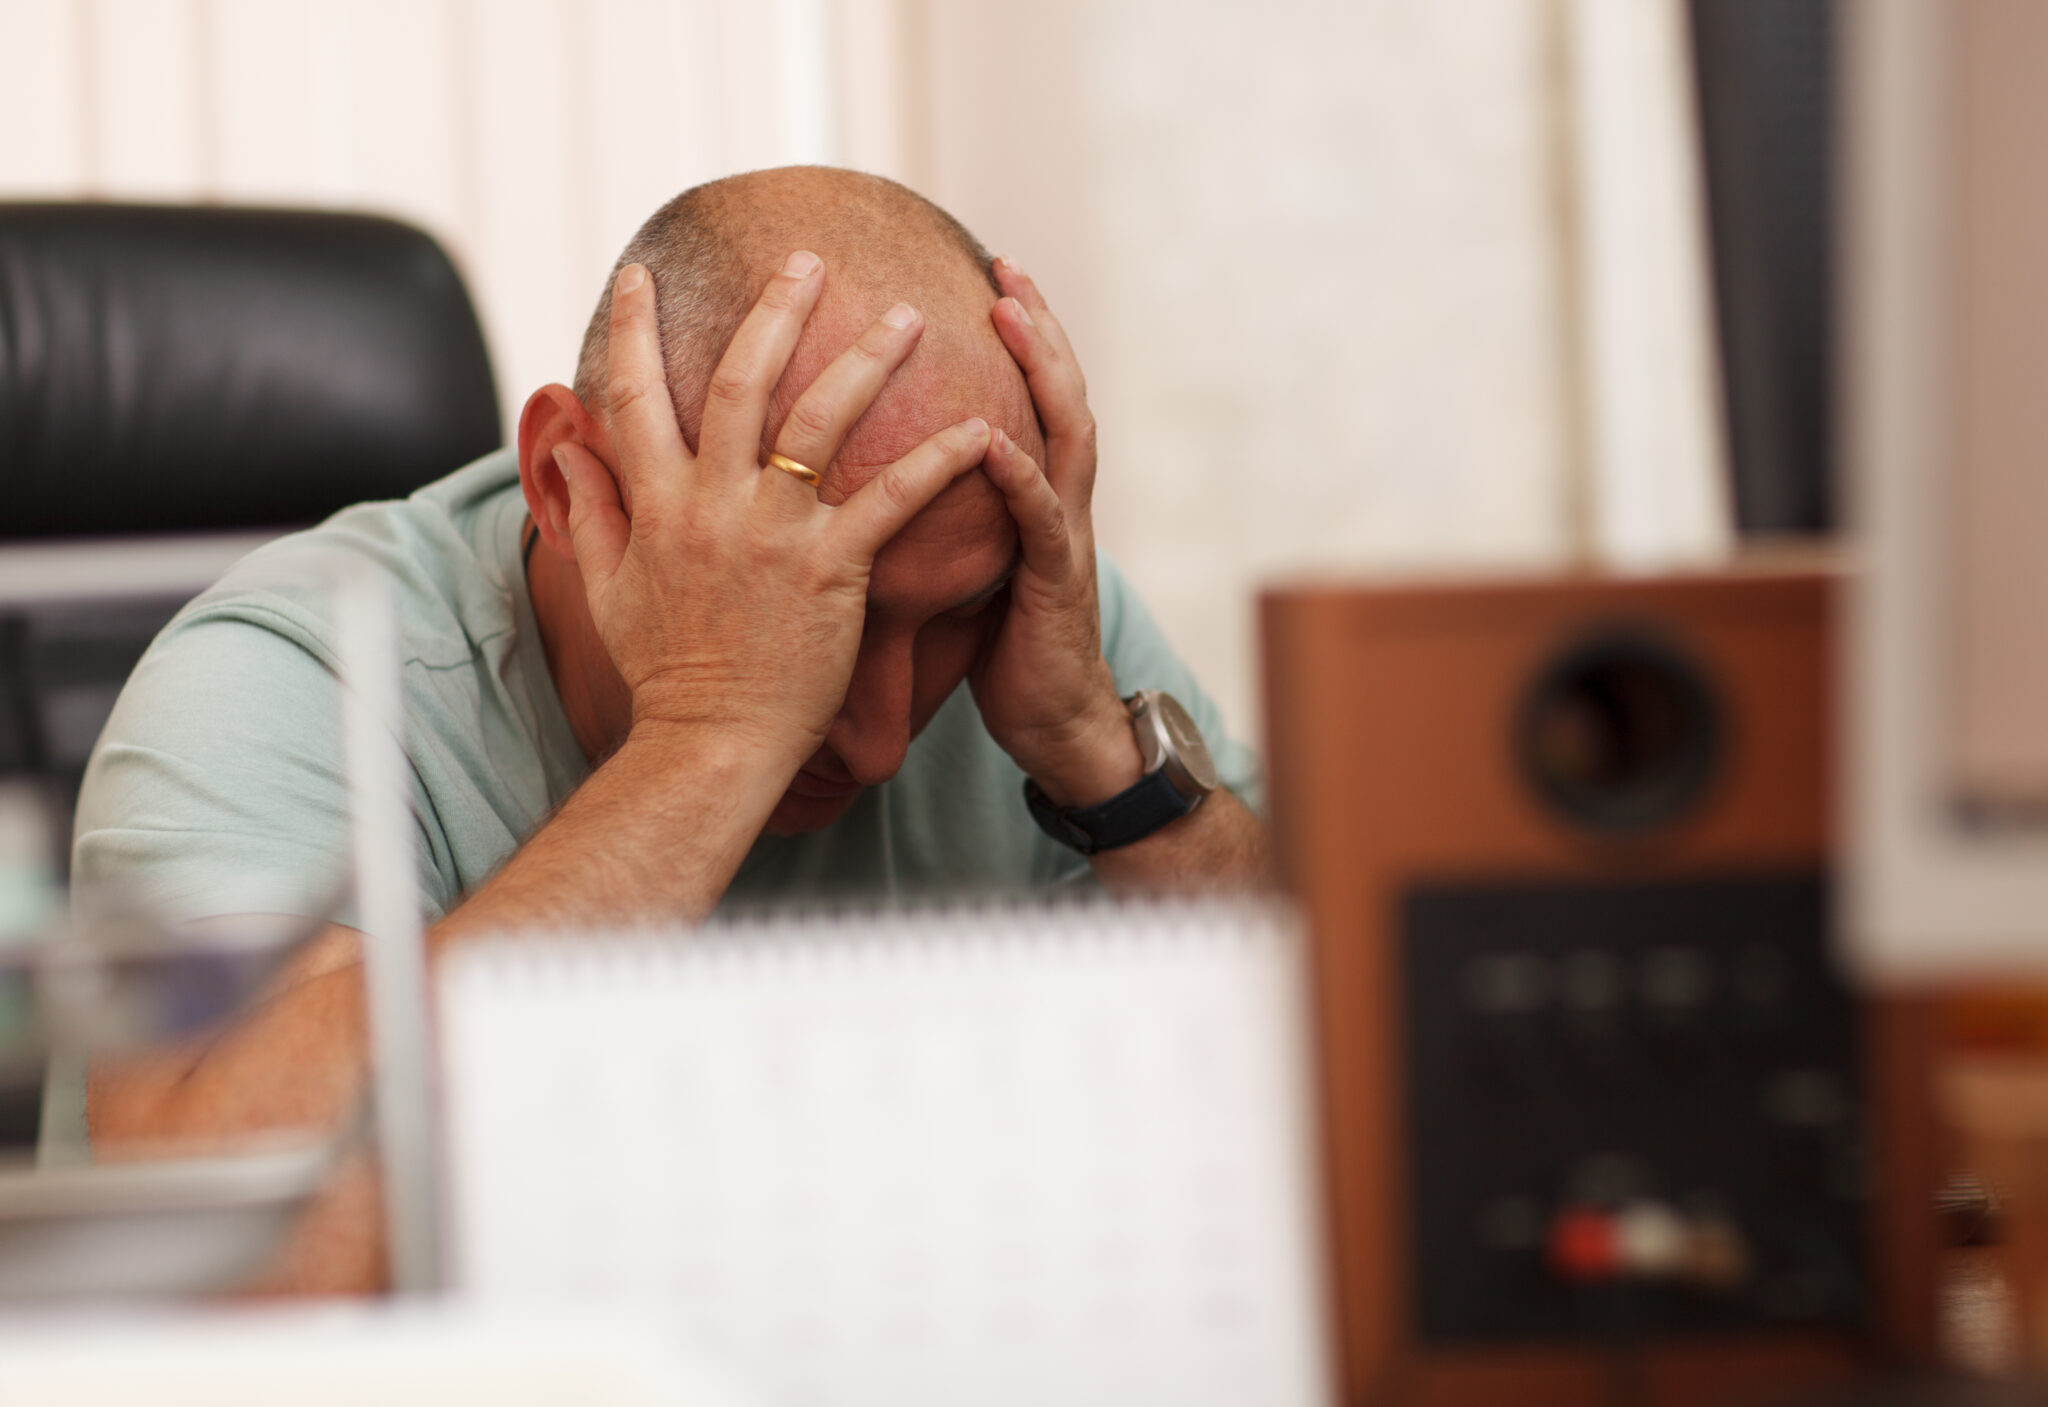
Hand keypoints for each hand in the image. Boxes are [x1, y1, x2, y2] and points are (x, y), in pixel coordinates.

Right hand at [553, 254, 991, 771]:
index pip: (636, 396)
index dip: (634, 330)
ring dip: (868, 359)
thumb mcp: (606, 587)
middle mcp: (713, 502)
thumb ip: (590, 509)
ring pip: (820, 418)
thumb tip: (560, 448)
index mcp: (657, 502)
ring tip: (908, 316)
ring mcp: (774, 531)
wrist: (710, 740)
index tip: (642, 275)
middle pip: (743, 381)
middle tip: (809, 258)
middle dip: (775, 311)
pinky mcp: (833, 566)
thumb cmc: (663, 670)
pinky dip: (937, 459)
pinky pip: (893, 497)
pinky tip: (977, 427)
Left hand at [973, 258, 1142, 807]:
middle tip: (1004, 263)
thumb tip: (876, 474)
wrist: (1056, 727)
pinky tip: (991, 441)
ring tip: (1011, 315)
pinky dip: (1018, 477)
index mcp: (1035, 494)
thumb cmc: (1003, 648)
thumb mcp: (969, 563)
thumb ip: (947, 511)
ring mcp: (1064, 540)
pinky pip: (1039, 521)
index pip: (1033, 394)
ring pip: (1066, 436)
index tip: (986, 271)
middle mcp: (1059, 502)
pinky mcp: (1055, 586)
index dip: (1019, 333)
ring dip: (1042, 371)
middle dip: (1038, 324)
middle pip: (1061, 392)